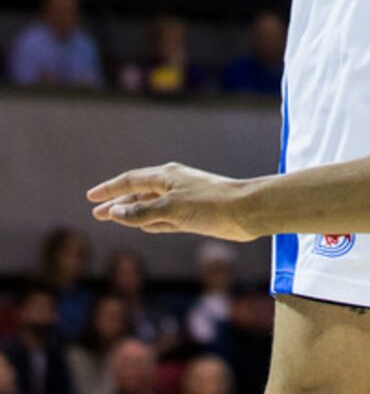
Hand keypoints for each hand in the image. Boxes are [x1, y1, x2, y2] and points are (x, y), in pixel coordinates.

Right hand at [88, 165, 255, 240]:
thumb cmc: (209, 204)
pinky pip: (163, 218)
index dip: (110, 189)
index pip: (131, 180)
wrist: (245, 211)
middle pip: (138, 193)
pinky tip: (143, 227)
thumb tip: (114, 212)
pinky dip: (150, 222)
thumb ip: (141, 212)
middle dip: (117, 203)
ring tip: (114, 219)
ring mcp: (182, 199)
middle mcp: (173, 184)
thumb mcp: (171, 208)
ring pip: (149, 206)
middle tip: (96, 213)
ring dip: (131, 213)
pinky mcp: (192, 215)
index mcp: (167, 176)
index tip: (91, 197)